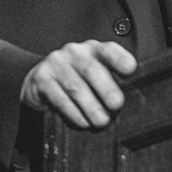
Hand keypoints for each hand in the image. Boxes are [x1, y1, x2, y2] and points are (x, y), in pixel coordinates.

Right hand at [20, 40, 137, 128]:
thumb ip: (110, 83)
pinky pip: (59, 98)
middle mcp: (75, 53)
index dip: (119, 58)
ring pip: (75, 87)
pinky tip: (82, 122)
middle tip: (116, 105)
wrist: (41, 79)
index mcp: (93, 50)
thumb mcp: (96, 76)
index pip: (108, 50)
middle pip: (91, 69)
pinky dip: (73, 113)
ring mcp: (56, 64)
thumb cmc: (77, 79)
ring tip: (101, 121)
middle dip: (106, 88)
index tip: (130, 69)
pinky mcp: (42, 78)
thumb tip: (122, 106)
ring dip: (90, 106)